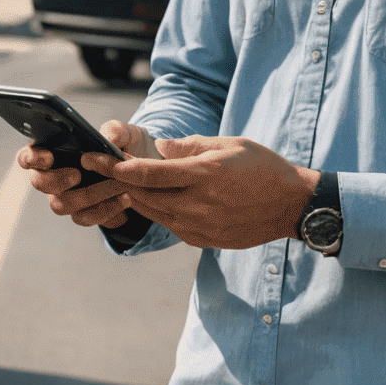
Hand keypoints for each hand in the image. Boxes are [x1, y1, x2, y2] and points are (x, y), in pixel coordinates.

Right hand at [18, 120, 161, 229]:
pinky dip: (105, 210)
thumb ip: (115, 131)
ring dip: (87, 195)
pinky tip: (124, 199)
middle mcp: (54, 175)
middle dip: (56, 179)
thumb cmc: (124, 148)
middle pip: (39, 182)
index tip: (49, 157)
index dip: (32, 158)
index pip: (28, 156)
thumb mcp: (124, 134)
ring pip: (60, 204)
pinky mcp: (83, 213)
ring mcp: (66, 196)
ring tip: (114, 185)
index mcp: (54, 151)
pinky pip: (84, 217)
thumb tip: (107, 139)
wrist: (142, 174)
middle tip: (77, 175)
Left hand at [80, 135, 319, 249]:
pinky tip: (158, 199)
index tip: (93, 158)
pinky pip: (170, 225)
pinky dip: (159, 211)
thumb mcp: (229, 144)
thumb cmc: (262, 167)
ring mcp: (200, 226)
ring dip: (136, 197)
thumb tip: (158, 148)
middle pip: (143, 196)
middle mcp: (197, 204)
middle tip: (100, 168)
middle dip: (119, 182)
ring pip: (153, 212)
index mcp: (203, 176)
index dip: (115, 167)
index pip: (147, 173)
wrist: (291, 206)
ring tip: (124, 183)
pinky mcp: (204, 240)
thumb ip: (190, 146)